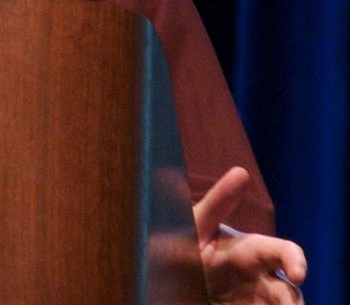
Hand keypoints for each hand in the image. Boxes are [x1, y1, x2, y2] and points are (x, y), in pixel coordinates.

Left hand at [194, 167, 306, 303]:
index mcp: (252, 252)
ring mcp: (255, 301)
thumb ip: (218, 202)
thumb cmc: (186, 243)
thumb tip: (241, 171)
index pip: (285, 253)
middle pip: (290, 292)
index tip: (297, 275)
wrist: (166, 276)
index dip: (296, 261)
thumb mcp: (197, 223)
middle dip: (295, 303)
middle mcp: (260, 279)